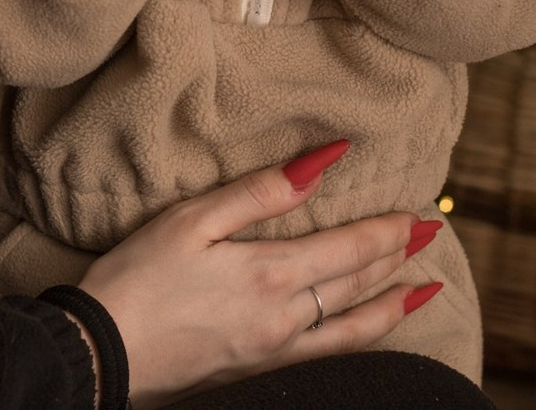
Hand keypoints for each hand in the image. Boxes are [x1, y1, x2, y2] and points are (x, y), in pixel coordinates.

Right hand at [78, 149, 427, 407]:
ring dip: (390, 306)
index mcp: (270, 274)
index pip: (348, 250)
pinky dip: (361, 340)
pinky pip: (328, 356)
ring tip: (422, 291)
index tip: (418, 214)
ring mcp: (273, 351)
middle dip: (397, 260)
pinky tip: (365, 334)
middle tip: (431, 237)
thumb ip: (260, 193)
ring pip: (351, 330)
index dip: (386, 231)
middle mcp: (283, 319)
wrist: (104, 352)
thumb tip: (321, 164)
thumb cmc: (140, 276)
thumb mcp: (194, 220)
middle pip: (356, 286)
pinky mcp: (257, 371)